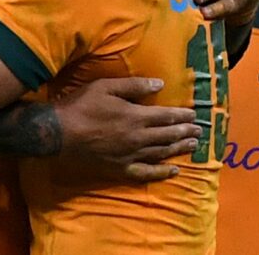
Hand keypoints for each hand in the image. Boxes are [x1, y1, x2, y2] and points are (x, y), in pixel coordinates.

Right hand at [54, 77, 201, 182]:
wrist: (59, 133)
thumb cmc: (81, 106)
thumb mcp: (106, 87)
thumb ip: (134, 86)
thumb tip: (160, 84)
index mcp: (135, 116)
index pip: (166, 116)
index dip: (182, 115)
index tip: (194, 114)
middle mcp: (138, 137)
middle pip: (167, 135)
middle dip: (185, 132)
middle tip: (199, 131)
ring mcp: (130, 155)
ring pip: (161, 153)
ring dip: (179, 149)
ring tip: (193, 146)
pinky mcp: (121, 169)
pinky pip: (146, 173)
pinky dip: (162, 173)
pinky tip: (173, 171)